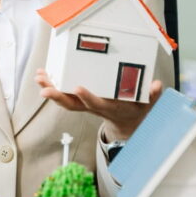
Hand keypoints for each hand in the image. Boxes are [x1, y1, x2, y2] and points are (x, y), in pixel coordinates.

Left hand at [35, 69, 162, 141]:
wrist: (127, 121)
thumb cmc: (137, 108)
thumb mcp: (147, 104)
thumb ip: (151, 95)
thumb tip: (157, 85)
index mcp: (110, 108)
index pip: (97, 104)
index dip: (87, 98)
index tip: (78, 88)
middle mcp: (94, 108)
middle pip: (73, 106)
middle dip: (58, 97)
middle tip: (45, 90)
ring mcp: (85, 105)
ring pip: (64, 101)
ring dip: (50, 90)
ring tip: (38, 77)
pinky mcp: (80, 100)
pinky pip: (63, 95)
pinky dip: (52, 86)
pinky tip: (42, 75)